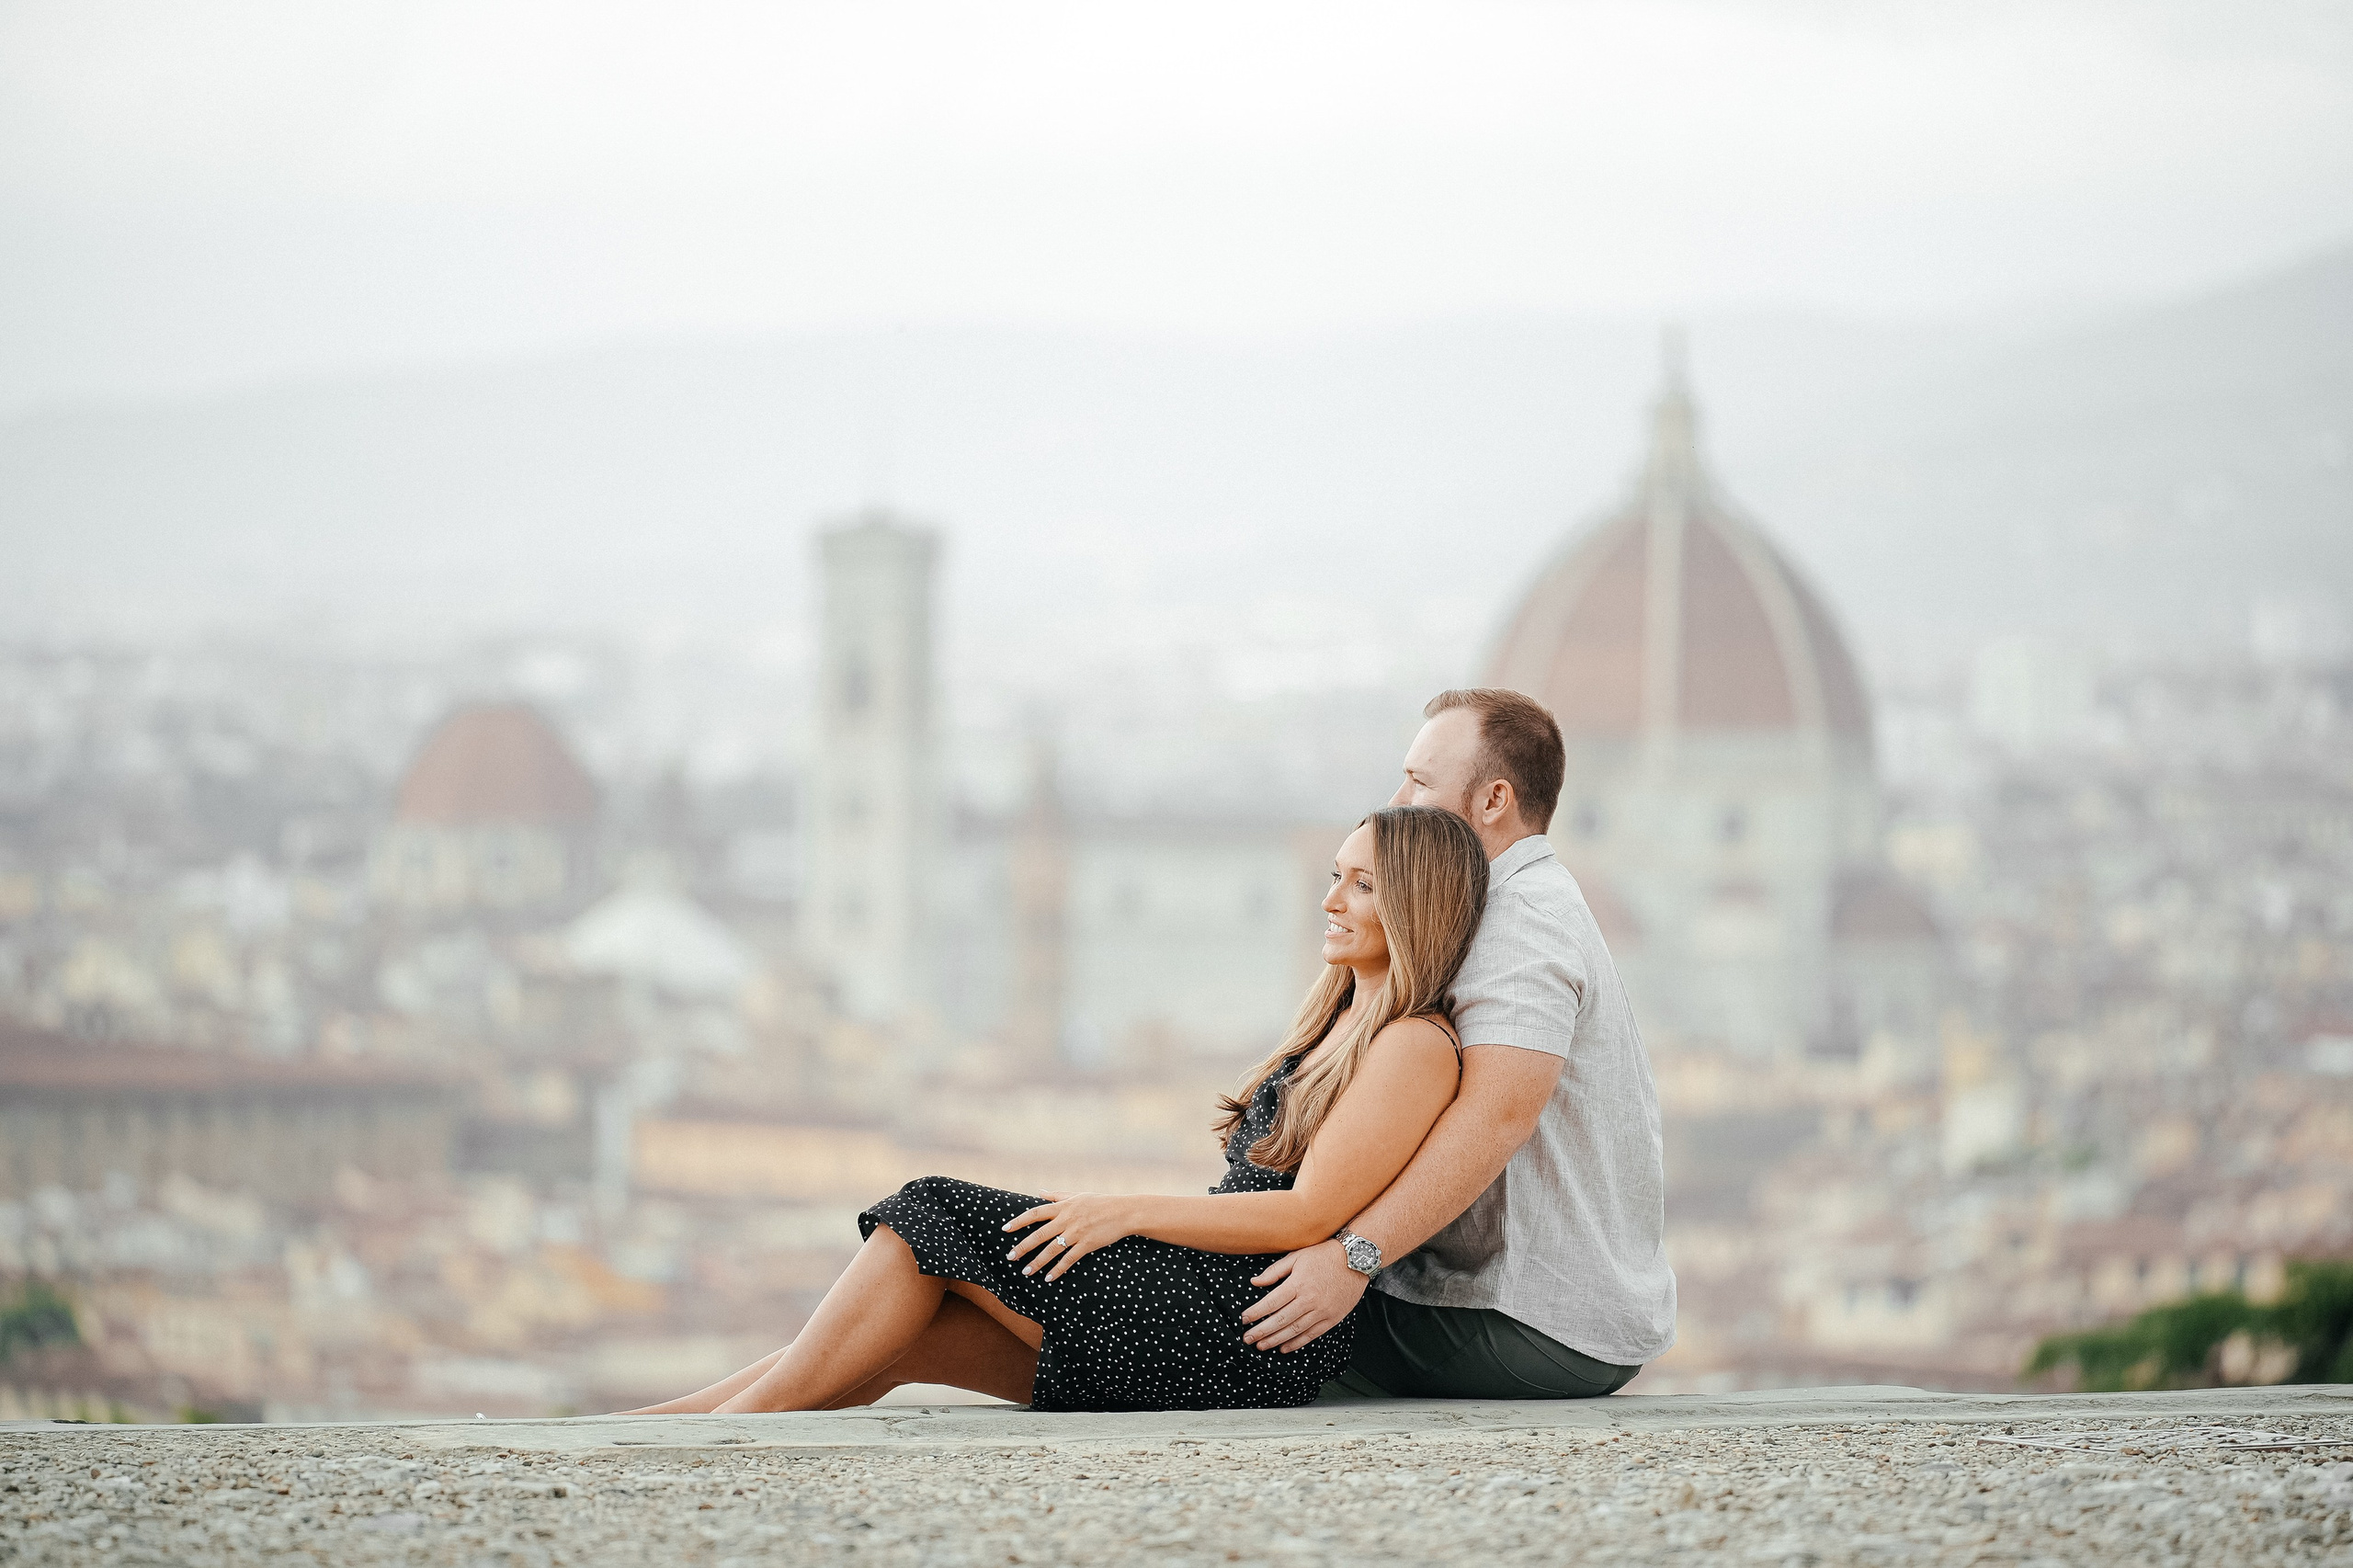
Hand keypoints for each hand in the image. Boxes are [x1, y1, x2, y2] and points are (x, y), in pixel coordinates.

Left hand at [1002, 1192, 1134, 1281]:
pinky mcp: (1087, 1244)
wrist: (1124, 1211)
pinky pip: (1069, 1259)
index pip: (1035, 1213)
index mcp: (1063, 1206)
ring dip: (1037, 1262)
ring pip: (1052, 1249)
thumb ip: (1057, 1195)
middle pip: (1039, 1234)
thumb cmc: (1101, 1202)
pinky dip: (1058, 1270)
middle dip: (1023, 1246)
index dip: (1019, 1221)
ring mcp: (1077, 1232)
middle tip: (1010, 1257)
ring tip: (1026, 1272)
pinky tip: (1049, 1278)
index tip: (1005, 1228)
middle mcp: (1067, 1219)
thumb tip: (1039, 1191)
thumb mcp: (1077, 1195)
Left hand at [1241, 1240, 1367, 1351]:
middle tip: (1247, 1339)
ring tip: (1261, 1346)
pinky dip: (1297, 1343)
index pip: (1271, 1303)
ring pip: (1294, 1330)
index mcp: (1298, 1283)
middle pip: (1280, 1320)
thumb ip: (1275, 1271)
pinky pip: (1312, 1335)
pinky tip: (1284, 1347)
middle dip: (1261, 1331)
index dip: (1255, 1313)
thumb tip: (1254, 1282)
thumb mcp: (1297, 1256)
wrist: (1356, 1259)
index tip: (1243, 1319)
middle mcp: (1309, 1300)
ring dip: (1275, 1340)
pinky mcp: (1332, 1318)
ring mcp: (1322, 1311)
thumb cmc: (1324, 1255)